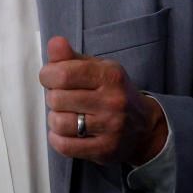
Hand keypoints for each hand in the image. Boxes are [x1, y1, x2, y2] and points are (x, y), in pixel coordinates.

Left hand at [39, 36, 166, 165]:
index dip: (47, 75)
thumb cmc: (113, 92)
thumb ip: (71, 57)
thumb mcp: (98, 68)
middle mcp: (112, 102)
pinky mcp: (104, 150)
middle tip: (62, 98)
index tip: (50, 77)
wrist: (145, 127)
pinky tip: (65, 131)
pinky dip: (57, 138)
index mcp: (110, 76)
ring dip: (54, 119)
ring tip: (64, 114)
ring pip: (59, 123)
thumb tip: (54, 42)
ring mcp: (110, 128)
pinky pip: (64, 146)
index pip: (64, 74)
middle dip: (52, 97)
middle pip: (58, 99)